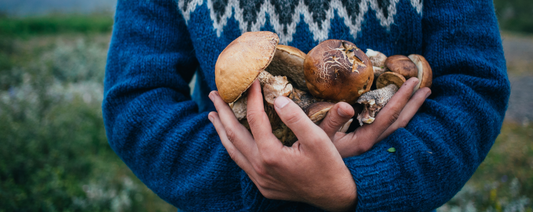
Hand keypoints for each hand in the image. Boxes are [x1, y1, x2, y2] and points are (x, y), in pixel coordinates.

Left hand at [209, 81, 355, 211]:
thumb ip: (296, 118)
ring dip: (222, 130)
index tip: (252, 81)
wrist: (335, 198)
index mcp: (271, 155)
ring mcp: (259, 179)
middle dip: (222, 112)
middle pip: (233, 134)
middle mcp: (260, 168)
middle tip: (213, 94)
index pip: (255, 118)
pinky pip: (241, 162)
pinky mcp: (263, 185)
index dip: (252, 97)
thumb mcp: (318, 139)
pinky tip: (232, 138)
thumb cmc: (329, 167)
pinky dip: (233, 146)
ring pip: (233, 151)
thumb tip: (277, 99)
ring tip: (213, 114)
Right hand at [318, 77, 431, 157]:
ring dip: (410, 112)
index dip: (401, 98)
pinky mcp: (369, 149)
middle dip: (413, 104)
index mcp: (364, 140)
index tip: (412, 82)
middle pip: (400, 123)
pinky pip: (390, 133)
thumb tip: (345, 105)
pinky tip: (401, 114)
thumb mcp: (319, 137)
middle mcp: (373, 146)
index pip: (388, 115)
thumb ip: (332, 121)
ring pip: (398, 129)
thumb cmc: (315, 156)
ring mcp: (372, 148)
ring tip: (419, 98)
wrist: (318, 179)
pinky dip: (399, 120)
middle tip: (426, 87)